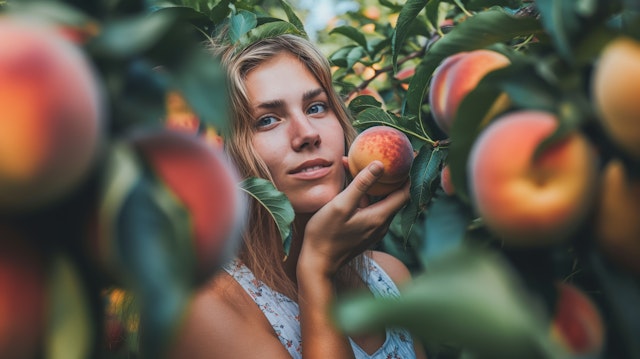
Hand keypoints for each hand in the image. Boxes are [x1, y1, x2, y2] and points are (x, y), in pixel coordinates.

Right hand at [299, 159, 409, 276]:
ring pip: (381, 203)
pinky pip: (372, 210)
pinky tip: (354, 188)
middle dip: (390, 177)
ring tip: (364, 167)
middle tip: (386, 157)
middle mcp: (381, 225)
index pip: (404, 193)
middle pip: (394, 197)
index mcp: (379, 217)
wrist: (317, 264)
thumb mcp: (341, 204)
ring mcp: (373, 231)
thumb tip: (380, 164)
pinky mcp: (364, 233)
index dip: (407, 175)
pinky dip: (367, 197)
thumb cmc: (325, 234)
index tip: (408, 158)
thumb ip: (361, 184)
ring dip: (375, 186)